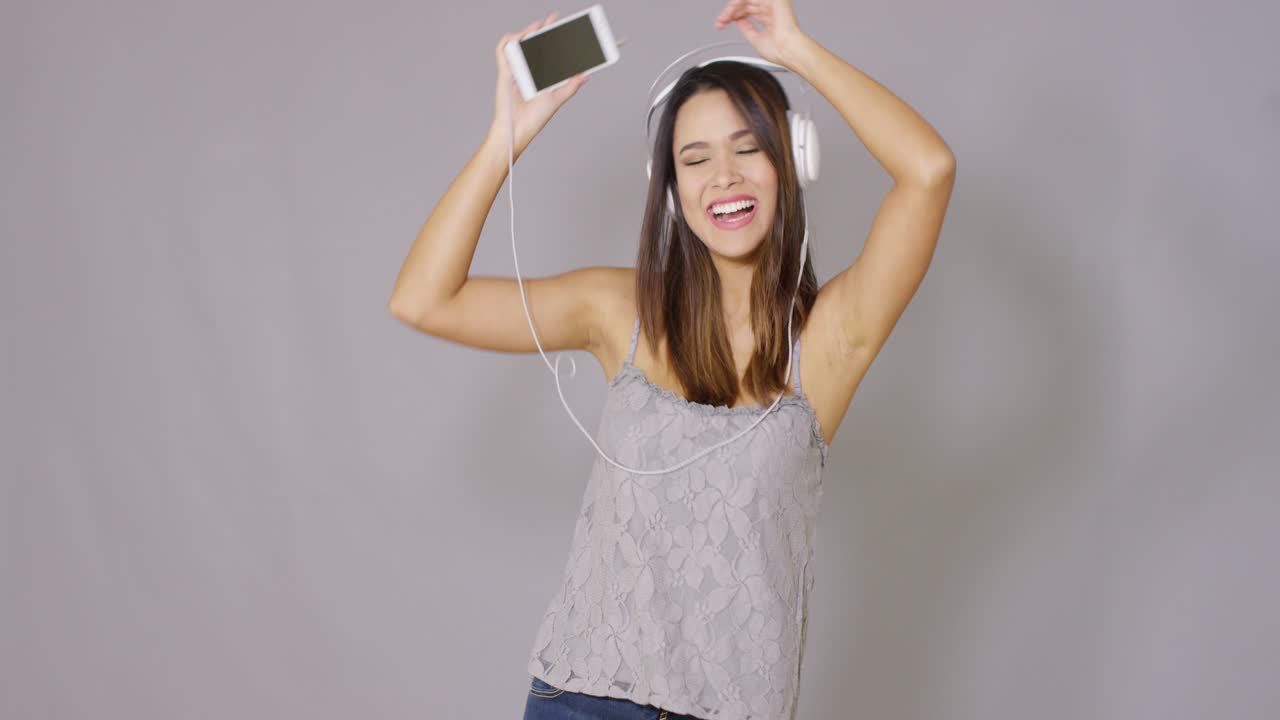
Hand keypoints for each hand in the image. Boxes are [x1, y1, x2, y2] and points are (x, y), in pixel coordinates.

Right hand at [489, 13, 588, 158]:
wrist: (518, 131)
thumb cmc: (533, 120)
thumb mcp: (556, 100)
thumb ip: (570, 87)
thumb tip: (585, 74)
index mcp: (540, 75)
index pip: (548, 52)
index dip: (556, 39)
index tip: (568, 30)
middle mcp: (528, 70)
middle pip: (535, 44)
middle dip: (545, 29)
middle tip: (555, 20)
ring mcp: (516, 70)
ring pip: (519, 43)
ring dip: (527, 32)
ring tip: (539, 26)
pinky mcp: (505, 72)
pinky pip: (503, 50)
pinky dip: (510, 41)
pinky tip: (521, 38)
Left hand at [713, 0, 807, 66]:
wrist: (788, 51)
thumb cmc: (779, 50)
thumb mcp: (756, 39)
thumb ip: (746, 28)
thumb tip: (738, 21)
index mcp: (770, 16)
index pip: (748, 10)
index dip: (733, 15)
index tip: (722, 24)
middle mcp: (771, 8)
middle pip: (745, 3)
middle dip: (729, 12)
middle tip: (720, 22)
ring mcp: (772, 2)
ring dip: (731, 8)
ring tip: (724, 18)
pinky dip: (737, 3)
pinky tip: (731, 11)